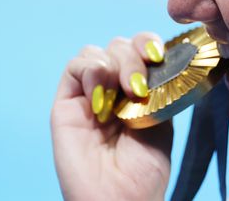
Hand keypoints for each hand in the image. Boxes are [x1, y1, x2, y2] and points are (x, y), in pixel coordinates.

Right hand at [51, 32, 172, 200]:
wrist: (123, 197)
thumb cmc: (145, 166)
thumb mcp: (162, 117)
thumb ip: (156, 84)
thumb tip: (157, 55)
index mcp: (139, 88)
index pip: (141, 48)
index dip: (149, 43)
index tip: (159, 56)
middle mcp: (114, 87)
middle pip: (120, 45)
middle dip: (134, 57)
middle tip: (140, 87)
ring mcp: (90, 93)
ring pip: (97, 51)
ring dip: (116, 63)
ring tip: (125, 93)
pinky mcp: (67, 103)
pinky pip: (75, 67)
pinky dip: (92, 71)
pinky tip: (102, 96)